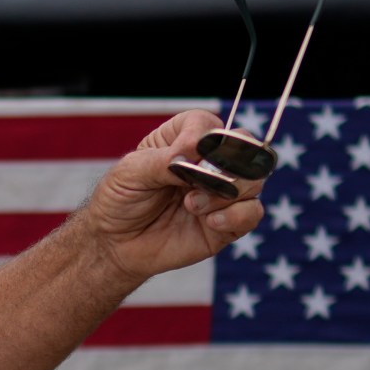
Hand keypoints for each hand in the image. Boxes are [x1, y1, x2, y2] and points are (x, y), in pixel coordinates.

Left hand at [81, 109, 266, 285]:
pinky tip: (209, 221)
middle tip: (199, 180)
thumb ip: (165, 160)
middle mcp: (209, 163)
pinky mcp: (227, 223)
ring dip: (225, 192)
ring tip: (191, 205)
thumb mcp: (131, 173)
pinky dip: (236, 215)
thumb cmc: (120, 201)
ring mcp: (221, 193)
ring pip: (254, 180)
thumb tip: (197, 150)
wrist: (115, 244)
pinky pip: (252, 213)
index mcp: (183, 140)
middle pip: (245, 147)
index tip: (182, 157)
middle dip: (228, 163)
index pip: (209, 124)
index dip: (203, 138)